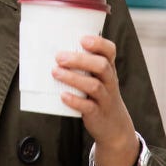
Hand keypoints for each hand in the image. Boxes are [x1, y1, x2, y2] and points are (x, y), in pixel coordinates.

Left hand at [53, 36, 138, 165]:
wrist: (114, 126)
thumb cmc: (99, 96)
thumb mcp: (98, 78)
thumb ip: (83, 66)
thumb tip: (52, 51)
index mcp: (109, 69)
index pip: (110, 51)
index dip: (99, 43)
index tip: (82, 40)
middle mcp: (110, 81)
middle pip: (101, 66)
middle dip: (80, 60)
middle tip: (59, 57)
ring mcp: (105, 98)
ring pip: (94, 86)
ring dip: (73, 78)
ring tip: (55, 72)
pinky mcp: (98, 114)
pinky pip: (89, 107)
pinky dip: (75, 100)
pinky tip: (63, 96)